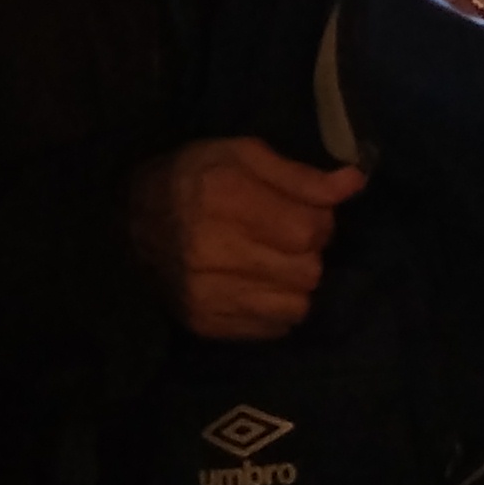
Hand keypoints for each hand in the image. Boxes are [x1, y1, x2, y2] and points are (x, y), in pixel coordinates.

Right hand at [128, 134, 363, 340]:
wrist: (128, 220)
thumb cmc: (193, 177)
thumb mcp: (243, 155)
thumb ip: (301, 175)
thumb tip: (355, 183)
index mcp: (225, 198)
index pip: (309, 231)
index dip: (319, 222)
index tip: (304, 213)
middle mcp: (213, 250)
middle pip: (307, 271)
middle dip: (309, 253)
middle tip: (287, 238)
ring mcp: (207, 293)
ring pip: (296, 306)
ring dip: (295, 285)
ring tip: (273, 263)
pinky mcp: (204, 323)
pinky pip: (272, 329)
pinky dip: (275, 308)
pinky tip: (257, 285)